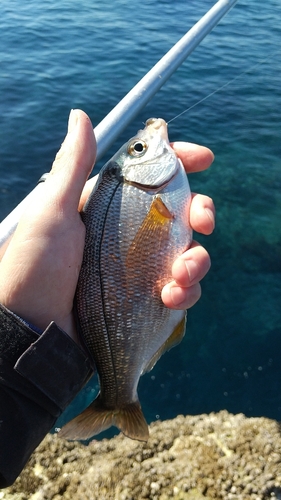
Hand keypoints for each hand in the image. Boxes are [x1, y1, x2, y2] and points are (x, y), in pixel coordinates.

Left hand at [0, 110, 213, 342]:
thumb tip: (81, 114)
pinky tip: (171, 297)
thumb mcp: (52, 211)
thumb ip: (72, 164)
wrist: (33, 330)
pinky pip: (182, 288)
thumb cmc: (36, 267)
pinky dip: (186, 291)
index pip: (151, 176)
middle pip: (181, 213)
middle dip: (202, 211)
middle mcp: (129, 232)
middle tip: (204, 221)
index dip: (180, 163)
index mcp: (109, 205)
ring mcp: (140, 265)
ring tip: (181, 274)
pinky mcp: (146, 296)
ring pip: (189, 251)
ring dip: (197, 259)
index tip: (203, 158)